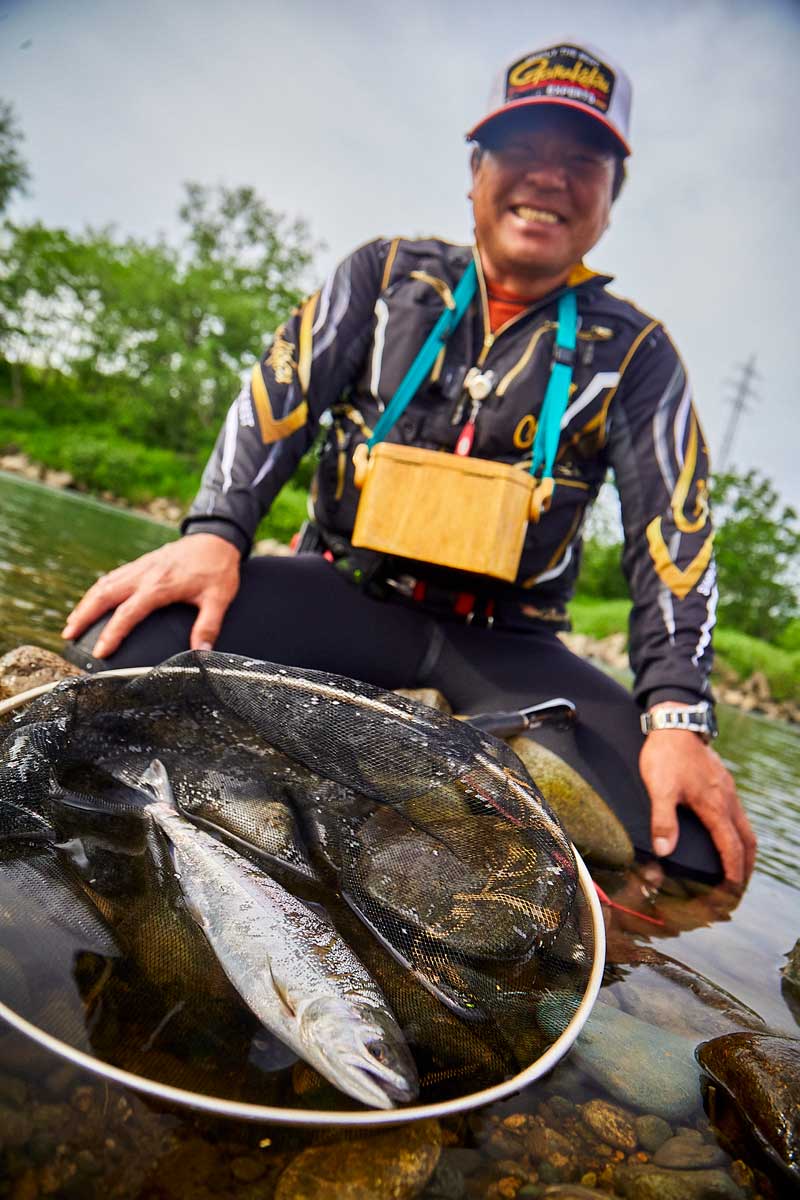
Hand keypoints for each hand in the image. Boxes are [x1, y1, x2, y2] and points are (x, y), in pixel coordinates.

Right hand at [61, 534, 240, 657]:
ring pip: (104, 584)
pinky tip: (92, 602)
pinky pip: (113, 577)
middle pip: (104, 594)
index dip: (112, 634)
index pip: (128, 613)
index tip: (100, 652)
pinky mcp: (141, 564)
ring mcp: (140, 567)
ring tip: (72, 623)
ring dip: (86, 603)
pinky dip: (98, 590)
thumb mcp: (219, 599)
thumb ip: (208, 626)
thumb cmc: (218, 569)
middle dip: (83, 615)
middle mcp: (144, 575)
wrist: (216, 538)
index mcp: (160, 586)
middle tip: (67, 635)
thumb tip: (201, 653)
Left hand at [639, 726, 756, 884]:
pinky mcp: (722, 781)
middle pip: (747, 841)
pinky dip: (737, 831)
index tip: (731, 893)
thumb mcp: (659, 789)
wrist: (674, 723)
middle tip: (738, 887)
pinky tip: (725, 832)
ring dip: (743, 849)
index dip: (732, 874)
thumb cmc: (665, 756)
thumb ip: (663, 820)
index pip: (731, 848)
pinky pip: (738, 813)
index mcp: (714, 806)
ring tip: (736, 867)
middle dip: (745, 867)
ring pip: (745, 826)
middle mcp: (727, 800)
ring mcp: (727, 789)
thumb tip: (665, 851)